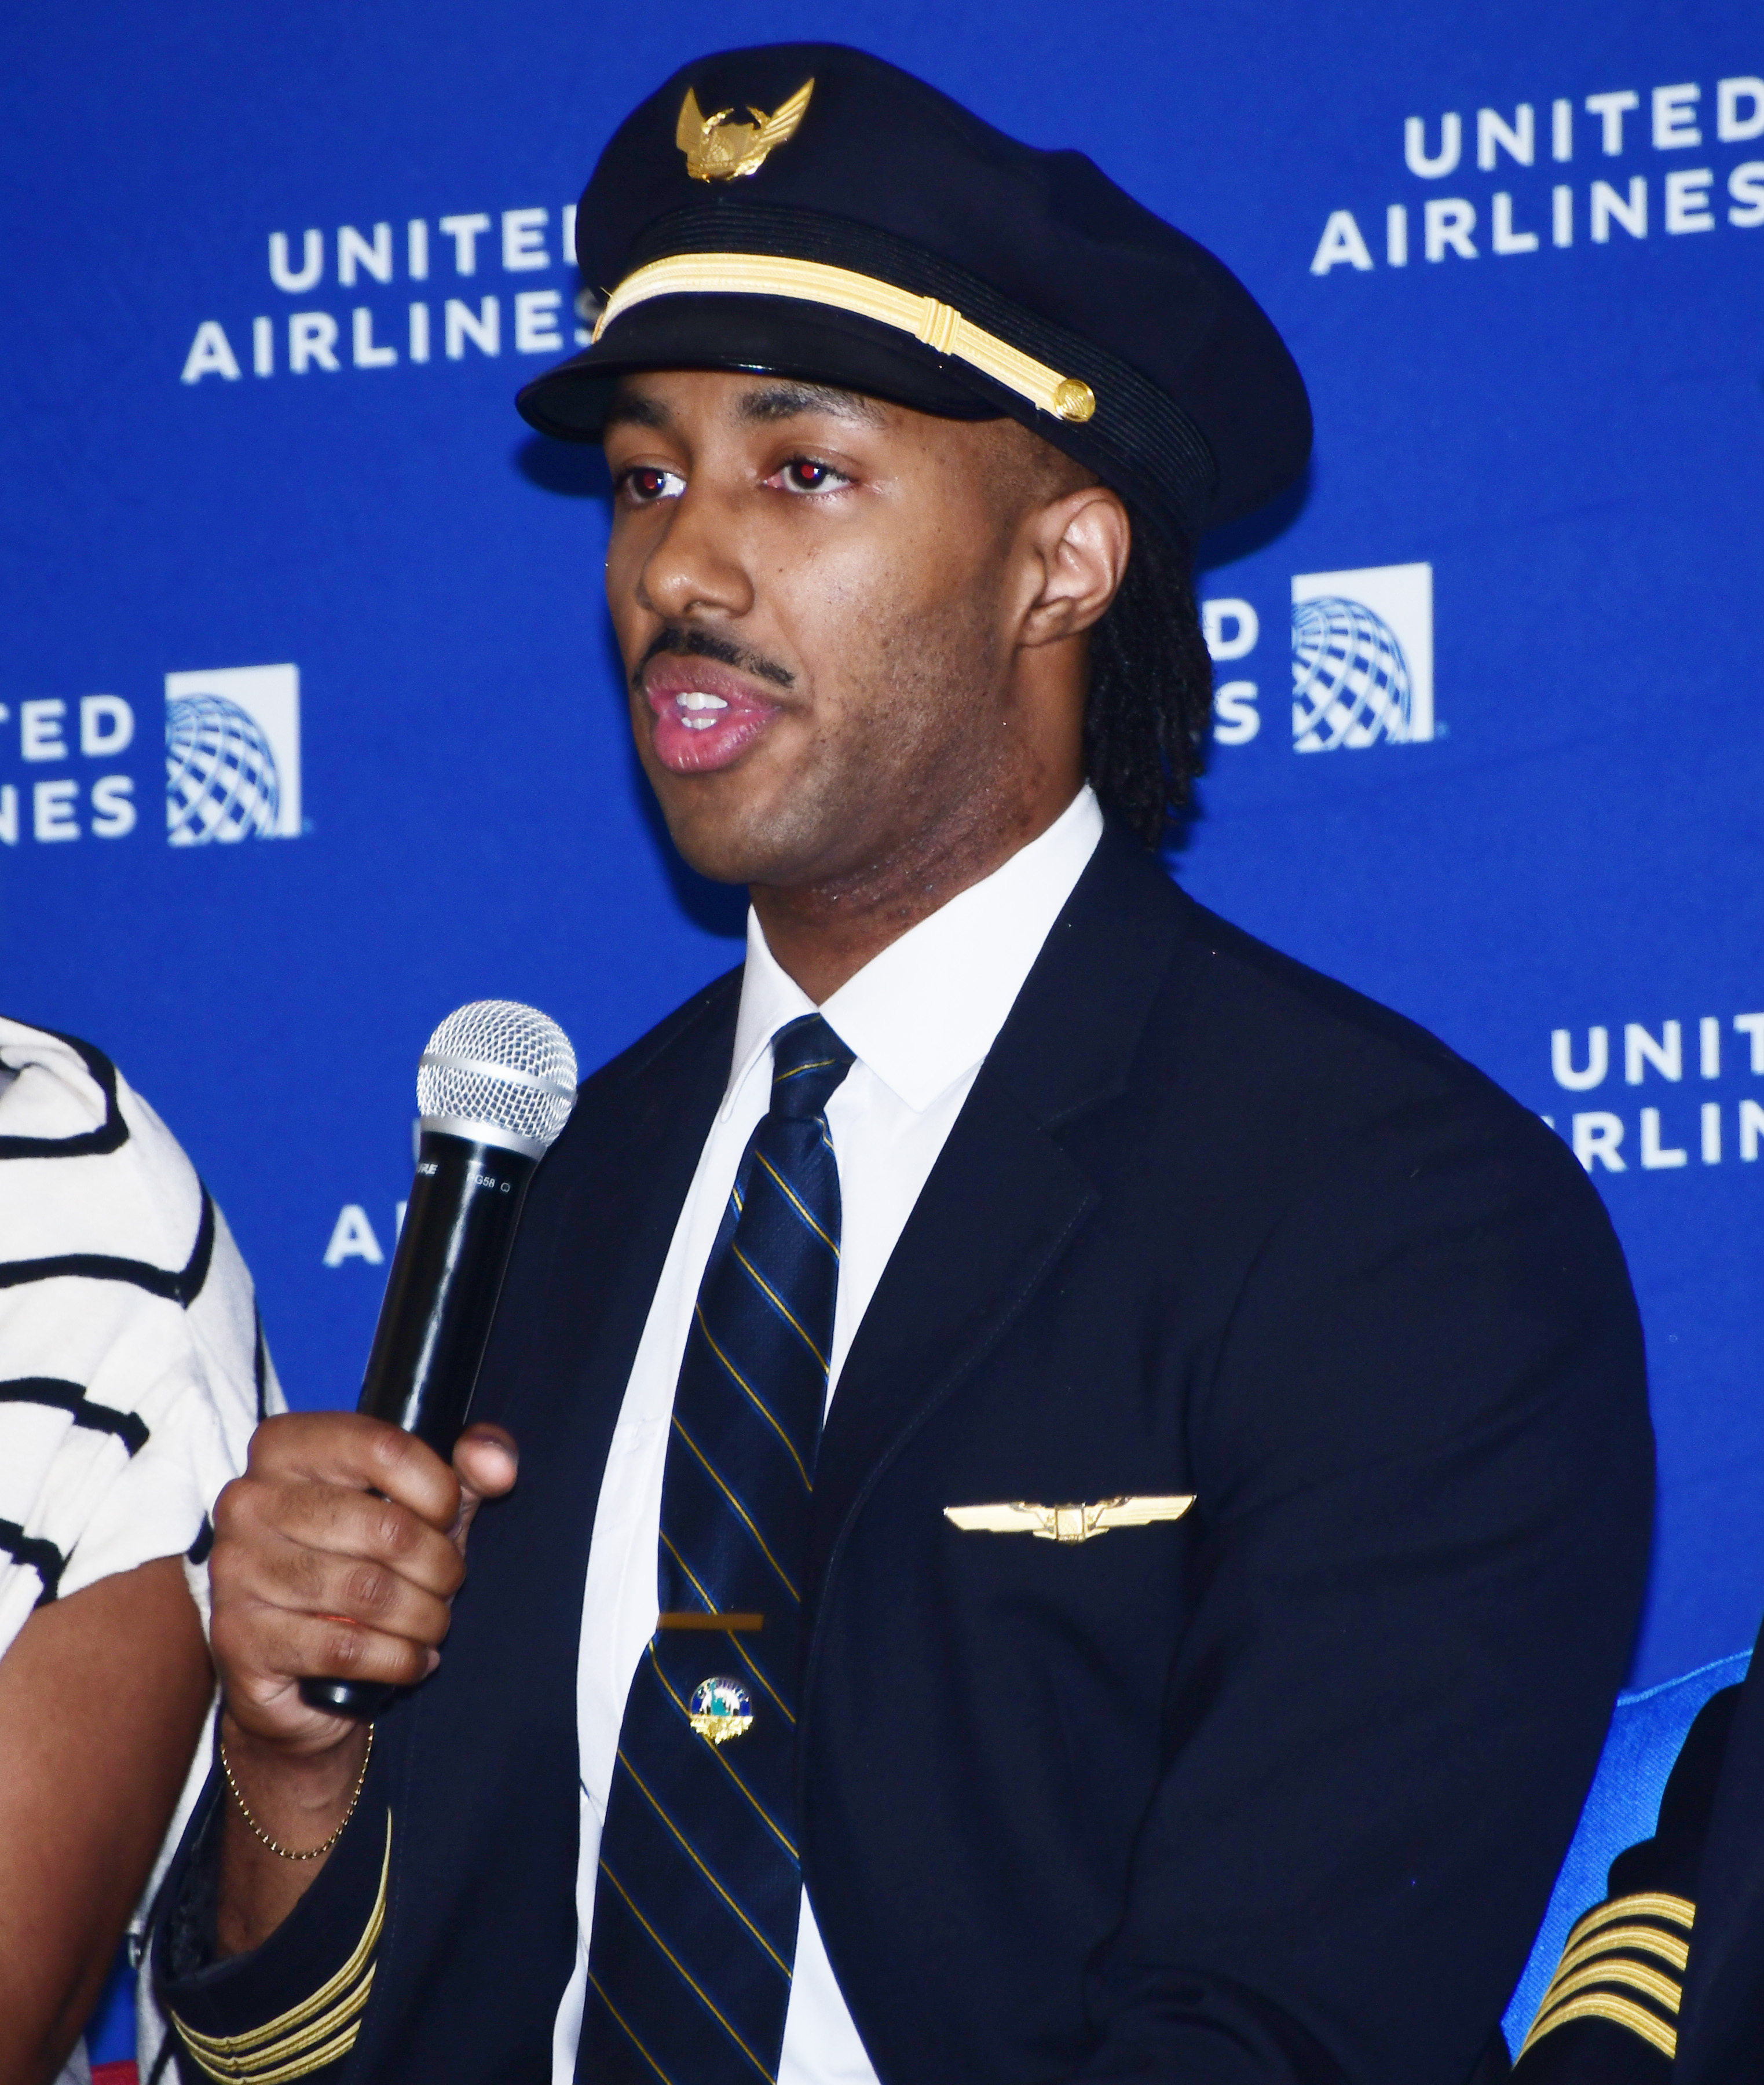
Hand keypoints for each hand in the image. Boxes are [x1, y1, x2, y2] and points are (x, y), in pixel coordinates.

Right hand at [210, 1414, 518, 1759]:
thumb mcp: (423, 1506)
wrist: (301, 1673)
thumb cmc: (365, 1566)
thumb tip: (497, 1463)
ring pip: (369, 1592)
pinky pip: (346, 1649)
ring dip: (425, 1616)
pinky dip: (399, 1659)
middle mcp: (248, 1500)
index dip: (438, 1489)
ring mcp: (237, 1570)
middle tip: (448, 1582)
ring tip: (433, 1622)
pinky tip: (411, 1659)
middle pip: (385, 1527)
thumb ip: (467, 1470)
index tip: (448, 1516)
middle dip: (440, 1564)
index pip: (383, 1446)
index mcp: (285, 1446)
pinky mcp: (240, 1639)